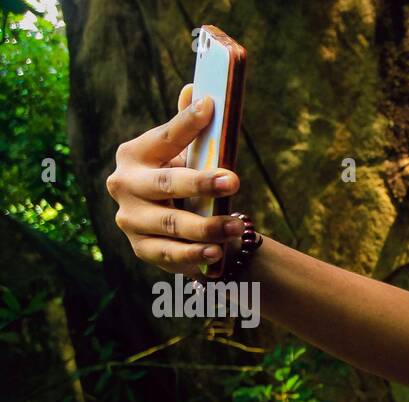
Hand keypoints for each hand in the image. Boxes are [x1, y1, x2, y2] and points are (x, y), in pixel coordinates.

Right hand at [106, 84, 243, 276]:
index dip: (186, 123)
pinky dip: (194, 255)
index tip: (210, 108)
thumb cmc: (178, 181)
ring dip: (207, 226)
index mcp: (134, 155)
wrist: (171, 228)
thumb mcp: (182, 156)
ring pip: (171, 224)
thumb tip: (197, 91)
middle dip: (200, 183)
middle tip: (234, 181)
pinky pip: (170, 254)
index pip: (163, 138)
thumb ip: (187, 128)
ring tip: (236, 225)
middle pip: (165, 184)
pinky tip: (216, 253)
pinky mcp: (142, 249)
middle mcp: (125, 185)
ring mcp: (130, 219)